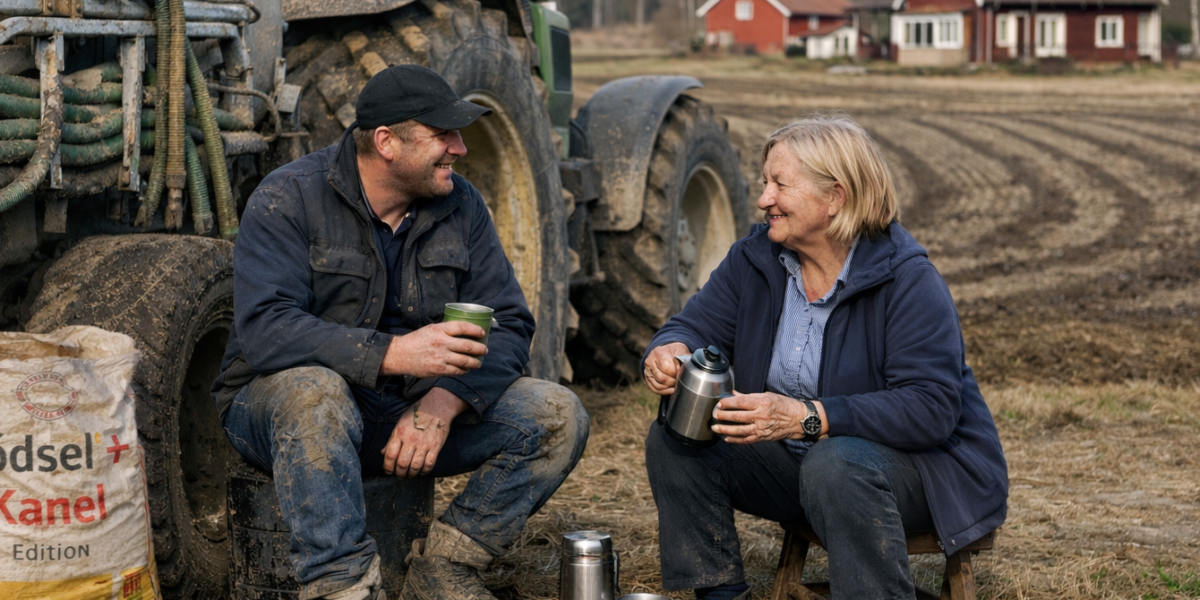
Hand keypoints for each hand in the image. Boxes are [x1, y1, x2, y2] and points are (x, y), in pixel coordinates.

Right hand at [379, 321, 487, 377]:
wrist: (400, 355)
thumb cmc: (416, 340)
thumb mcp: (431, 329)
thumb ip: (446, 330)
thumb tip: (463, 332)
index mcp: (439, 330)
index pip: (462, 327)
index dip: (475, 330)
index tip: (482, 333)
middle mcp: (442, 343)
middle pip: (468, 346)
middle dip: (480, 349)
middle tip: (485, 350)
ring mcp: (441, 357)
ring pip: (465, 361)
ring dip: (475, 362)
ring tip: (479, 362)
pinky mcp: (438, 369)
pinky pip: (456, 371)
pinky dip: (464, 370)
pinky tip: (466, 369)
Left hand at [382, 387, 467, 476]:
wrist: (436, 407)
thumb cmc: (416, 414)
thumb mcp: (400, 423)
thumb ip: (392, 439)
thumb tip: (383, 453)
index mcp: (399, 433)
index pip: (390, 455)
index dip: (387, 467)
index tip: (389, 471)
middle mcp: (411, 440)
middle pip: (402, 464)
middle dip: (399, 473)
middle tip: (400, 475)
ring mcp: (424, 444)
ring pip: (415, 466)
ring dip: (411, 474)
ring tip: (410, 475)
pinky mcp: (435, 446)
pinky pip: (429, 464)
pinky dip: (425, 471)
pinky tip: (422, 470)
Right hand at [643, 342, 689, 394]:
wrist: (666, 352)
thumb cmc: (674, 352)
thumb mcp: (681, 350)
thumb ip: (685, 358)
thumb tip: (688, 368)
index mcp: (658, 353)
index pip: (666, 367)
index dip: (676, 372)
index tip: (682, 373)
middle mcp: (650, 362)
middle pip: (661, 378)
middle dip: (673, 382)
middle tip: (680, 380)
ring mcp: (647, 371)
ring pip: (658, 385)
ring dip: (669, 388)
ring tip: (676, 385)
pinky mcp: (647, 378)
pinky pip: (654, 389)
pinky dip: (664, 392)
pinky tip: (671, 390)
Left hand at [711, 391, 827, 444]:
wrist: (799, 420)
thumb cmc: (785, 405)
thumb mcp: (768, 395)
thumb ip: (749, 395)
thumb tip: (734, 393)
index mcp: (762, 402)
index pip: (740, 402)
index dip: (727, 403)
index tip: (719, 403)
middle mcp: (760, 416)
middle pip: (737, 416)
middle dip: (723, 416)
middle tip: (714, 415)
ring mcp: (761, 428)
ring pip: (739, 430)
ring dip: (725, 429)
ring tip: (715, 428)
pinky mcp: (763, 437)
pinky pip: (746, 440)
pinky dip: (735, 440)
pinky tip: (727, 438)